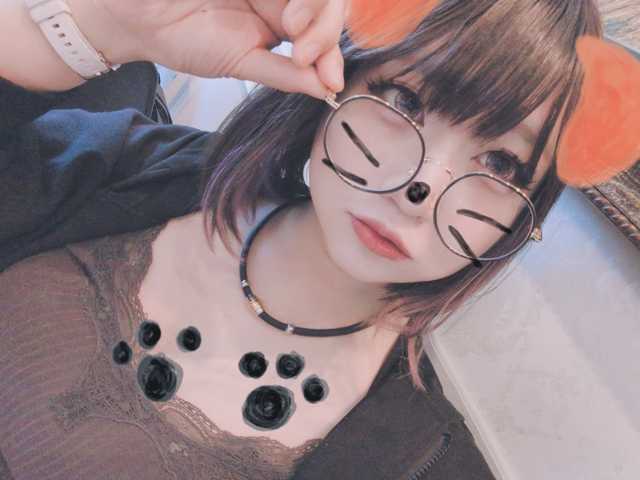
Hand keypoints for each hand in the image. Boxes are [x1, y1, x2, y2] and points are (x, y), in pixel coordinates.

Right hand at [78, 0, 348, 98]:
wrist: (137, 16)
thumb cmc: (186, 40)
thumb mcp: (240, 63)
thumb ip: (284, 74)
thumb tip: (327, 91)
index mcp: (281, 22)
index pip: (322, 32)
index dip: (332, 51)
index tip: (330, 79)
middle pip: (326, 3)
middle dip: (326, 27)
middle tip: (303, 49)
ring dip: (316, 4)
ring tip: (294, 22)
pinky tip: (291, 11)